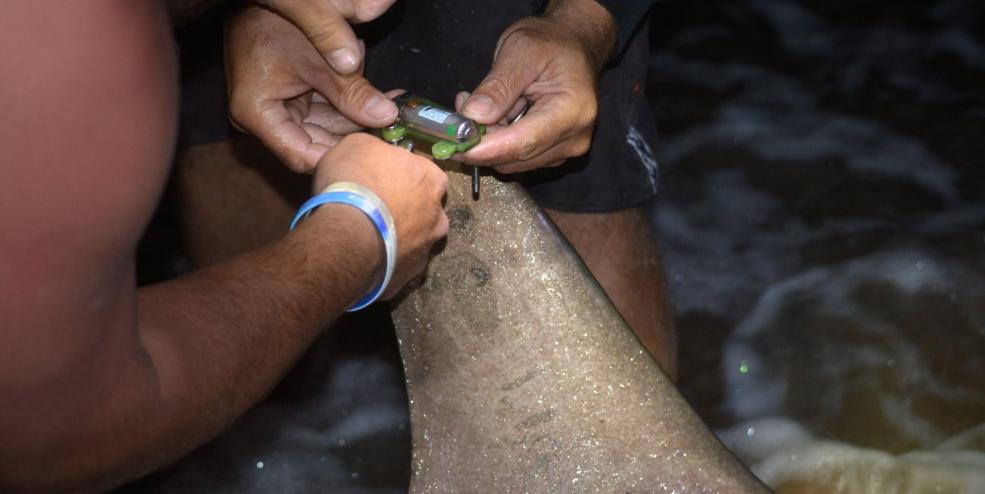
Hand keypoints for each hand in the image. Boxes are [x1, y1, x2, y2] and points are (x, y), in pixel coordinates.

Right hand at [226, 5, 398, 172]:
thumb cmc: (276, 20)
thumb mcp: (319, 61)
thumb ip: (352, 92)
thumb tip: (386, 116)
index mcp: (256, 114)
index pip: (302, 155)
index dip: (339, 156)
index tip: (374, 152)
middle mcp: (263, 119)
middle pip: (317, 142)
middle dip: (355, 132)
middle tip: (391, 126)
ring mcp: (277, 109)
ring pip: (325, 124)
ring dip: (357, 114)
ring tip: (391, 103)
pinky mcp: (290, 98)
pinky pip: (324, 107)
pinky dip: (348, 100)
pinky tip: (378, 94)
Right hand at [313, 134, 448, 297]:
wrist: (347, 237)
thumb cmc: (355, 183)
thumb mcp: (357, 144)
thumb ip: (375, 148)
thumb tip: (375, 152)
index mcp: (432, 178)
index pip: (423, 171)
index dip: (400, 174)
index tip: (381, 178)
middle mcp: (438, 215)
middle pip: (425, 207)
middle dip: (405, 207)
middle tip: (375, 207)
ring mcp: (427, 248)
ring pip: (415, 239)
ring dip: (398, 236)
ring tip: (369, 235)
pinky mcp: (410, 275)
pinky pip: (399, 264)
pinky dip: (387, 261)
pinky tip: (367, 256)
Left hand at [456, 0, 615, 173]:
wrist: (573, 45)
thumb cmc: (550, 42)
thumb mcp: (521, 51)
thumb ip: (498, 86)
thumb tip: (474, 116)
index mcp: (571, 111)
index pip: (522, 143)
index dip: (483, 149)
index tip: (451, 145)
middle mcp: (573, 138)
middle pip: (514, 157)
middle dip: (481, 140)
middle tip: (463, 106)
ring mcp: (565, 149)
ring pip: (511, 161)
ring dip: (488, 139)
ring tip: (483, 102)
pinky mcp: (554, 154)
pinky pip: (517, 158)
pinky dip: (498, 141)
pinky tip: (496, 114)